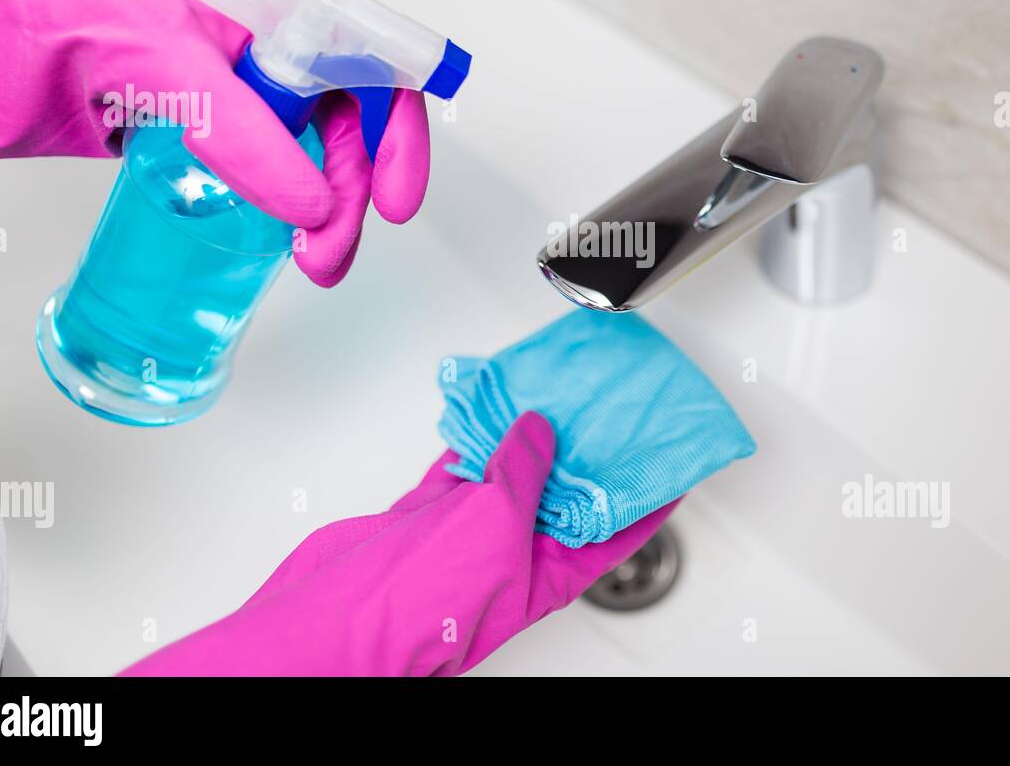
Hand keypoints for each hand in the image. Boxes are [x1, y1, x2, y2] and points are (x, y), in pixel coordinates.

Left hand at [0, 0, 427, 285]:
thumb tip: (312, 204)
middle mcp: (274, 63)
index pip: (376, 71)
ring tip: (311, 262)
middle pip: (355, 133)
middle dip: (356, 198)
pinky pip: (281, 181)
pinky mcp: (222, 143)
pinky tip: (281, 241)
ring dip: (330, 218)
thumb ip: (247, 135)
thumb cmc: (70, 28)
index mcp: (279, 21)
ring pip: (323, 164)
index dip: (399, 137)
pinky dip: (293, 218)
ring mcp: (249, 106)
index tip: (396, 200)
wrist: (1, 55)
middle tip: (326, 253)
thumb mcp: (169, 71)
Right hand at [120, 413, 676, 675]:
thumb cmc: (423, 603)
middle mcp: (513, 550)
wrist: (340, 619)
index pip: (618, 526)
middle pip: (565, 491)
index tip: (669, 456)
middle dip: (585, 448)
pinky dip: (470, 437)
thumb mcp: (497, 523)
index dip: (647, 491)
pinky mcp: (426, 517)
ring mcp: (467, 533)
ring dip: (525, 433)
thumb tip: (543, 429)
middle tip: (605, 402)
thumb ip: (524, 469)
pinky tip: (481, 408)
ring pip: (509, 472)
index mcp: (549, 569)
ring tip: (550, 389)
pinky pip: (460, 467)